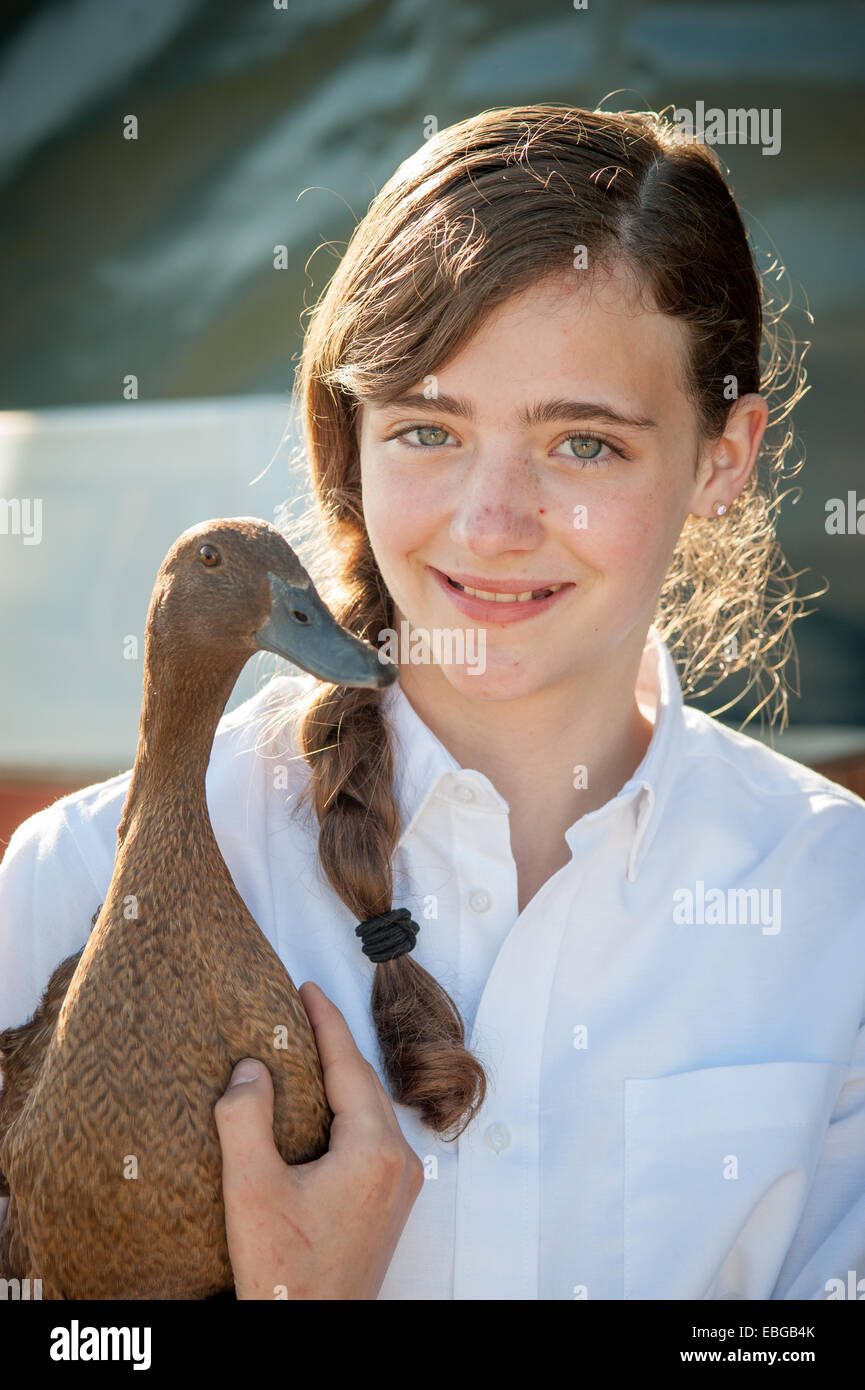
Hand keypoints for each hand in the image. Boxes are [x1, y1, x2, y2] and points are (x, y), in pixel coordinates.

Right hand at [213, 980, 423, 1298]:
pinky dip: (345, 1110)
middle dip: (333, 1045)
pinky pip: (370, 1136)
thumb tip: (250, 1070)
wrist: (311, 1334)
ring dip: (340, 1078)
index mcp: (374, 1151)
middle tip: (301, 1011)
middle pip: (364, 1084)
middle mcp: (399, 1162)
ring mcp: (399, 1185)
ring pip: (369, 1111)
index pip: (349, 1066)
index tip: (307, 989)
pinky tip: (320, 1107)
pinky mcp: (389, 1203)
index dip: (326, 1022)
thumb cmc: (285, 1275)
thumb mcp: (252, 1191)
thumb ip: (246, 1120)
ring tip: (306, 1051)